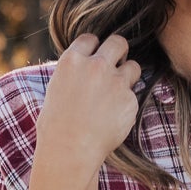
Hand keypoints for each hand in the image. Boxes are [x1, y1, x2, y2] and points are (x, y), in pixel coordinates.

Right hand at [31, 31, 142, 180]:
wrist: (69, 150)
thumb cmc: (56, 127)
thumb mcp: (56, 90)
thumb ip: (74, 73)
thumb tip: (84, 68)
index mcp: (72, 60)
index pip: (91, 39)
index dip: (95, 49)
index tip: (95, 59)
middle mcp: (96, 66)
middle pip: (118, 42)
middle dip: (119, 51)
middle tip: (117, 65)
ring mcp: (115, 82)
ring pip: (133, 67)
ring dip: (129, 76)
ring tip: (117, 94)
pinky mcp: (130, 100)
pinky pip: (134, 97)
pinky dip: (127, 106)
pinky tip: (113, 119)